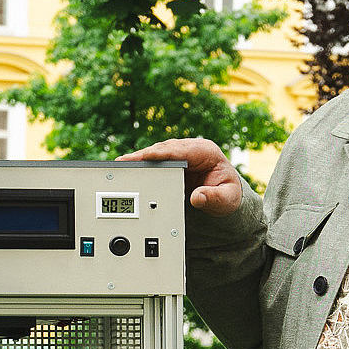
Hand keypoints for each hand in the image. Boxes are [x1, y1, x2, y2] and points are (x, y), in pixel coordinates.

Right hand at [126, 138, 250, 215]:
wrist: (225, 197)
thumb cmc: (227, 194)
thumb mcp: (227, 199)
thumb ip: (213, 198)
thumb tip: (197, 198)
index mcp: (206, 151)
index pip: (180, 150)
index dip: (161, 153)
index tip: (146, 156)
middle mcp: (191, 148)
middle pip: (164, 149)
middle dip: (143, 155)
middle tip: (125, 161)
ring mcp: (180, 154)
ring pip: (156, 153)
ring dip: (139, 159)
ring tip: (121, 164)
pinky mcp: (171, 162)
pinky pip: (154, 161)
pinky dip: (142, 165)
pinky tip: (128, 169)